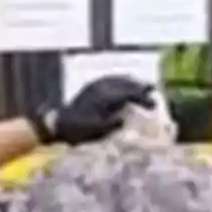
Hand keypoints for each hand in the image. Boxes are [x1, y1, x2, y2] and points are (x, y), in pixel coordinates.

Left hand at [42, 75, 156, 145]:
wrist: (57, 123)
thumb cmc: (76, 131)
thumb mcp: (95, 132)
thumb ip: (110, 125)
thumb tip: (124, 118)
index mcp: (103, 98)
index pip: (128, 95)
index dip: (142, 99)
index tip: (153, 105)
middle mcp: (101, 88)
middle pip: (125, 84)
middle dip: (140, 88)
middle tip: (154, 91)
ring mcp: (95, 85)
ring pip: (118, 79)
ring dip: (132, 82)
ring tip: (144, 85)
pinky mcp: (91, 87)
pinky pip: (110, 79)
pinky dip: (121, 80)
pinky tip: (126, 82)